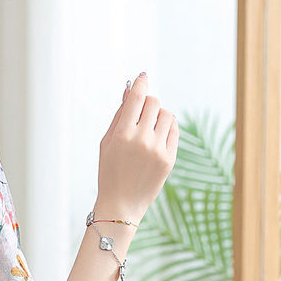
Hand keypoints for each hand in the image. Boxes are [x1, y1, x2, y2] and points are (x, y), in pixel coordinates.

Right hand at [97, 72, 179, 219]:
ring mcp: (157, 150)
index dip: (140, 84)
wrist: (121, 204)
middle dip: (148, 103)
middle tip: (142, 112)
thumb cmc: (110, 171)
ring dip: (158, 115)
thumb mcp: (107, 143)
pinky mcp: (169, 159)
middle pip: (153, 103)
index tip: (142, 77)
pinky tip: (158, 135)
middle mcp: (141, 140)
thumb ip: (119, 116)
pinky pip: (174, 130)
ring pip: (166, 114)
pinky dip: (167, 127)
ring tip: (149, 128)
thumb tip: (130, 91)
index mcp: (122, 135)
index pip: (136, 98)